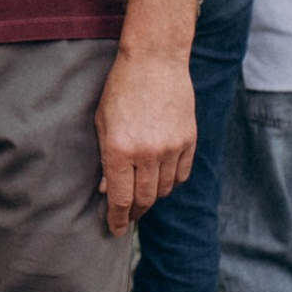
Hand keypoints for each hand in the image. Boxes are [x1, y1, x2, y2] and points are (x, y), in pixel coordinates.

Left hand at [97, 48, 196, 236]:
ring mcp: (171, 148)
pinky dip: (171, 182)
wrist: (154, 62)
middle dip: (134, 212)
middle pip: (144, 199)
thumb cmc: (120, 90)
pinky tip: (161, 179)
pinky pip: (181, 175)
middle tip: (127, 216)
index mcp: (120, 150)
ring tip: (142, 195)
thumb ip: (105, 159)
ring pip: (164, 190)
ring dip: (152, 196)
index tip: (115, 230)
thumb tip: (107, 190)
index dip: (117, 219)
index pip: (120, 199)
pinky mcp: (189, 141)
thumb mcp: (102, 123)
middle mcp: (147, 153)